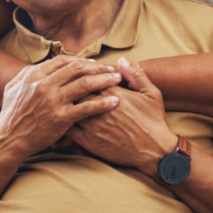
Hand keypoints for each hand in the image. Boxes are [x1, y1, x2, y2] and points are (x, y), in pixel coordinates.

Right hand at [0, 55, 121, 158]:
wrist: (8, 141)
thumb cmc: (11, 116)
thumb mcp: (12, 88)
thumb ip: (26, 73)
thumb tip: (40, 64)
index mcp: (34, 76)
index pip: (63, 61)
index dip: (81, 60)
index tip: (94, 63)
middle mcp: (44, 85)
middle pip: (77, 69)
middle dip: (98, 67)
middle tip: (112, 69)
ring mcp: (53, 101)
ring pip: (85, 84)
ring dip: (104, 80)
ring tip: (118, 79)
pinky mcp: (61, 118)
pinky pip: (86, 108)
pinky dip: (102, 104)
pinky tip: (114, 102)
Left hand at [66, 57, 178, 175]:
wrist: (155, 151)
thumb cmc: (154, 121)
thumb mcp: (152, 93)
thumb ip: (135, 75)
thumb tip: (120, 60)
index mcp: (114, 93)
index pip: (89, 77)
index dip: (82, 74)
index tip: (79, 74)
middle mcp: (100, 108)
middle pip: (75, 90)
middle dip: (69, 86)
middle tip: (63, 84)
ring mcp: (93, 126)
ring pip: (69, 108)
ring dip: (63, 103)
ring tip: (57, 99)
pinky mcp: (89, 142)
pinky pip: (68, 130)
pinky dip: (61, 123)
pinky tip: (57, 119)